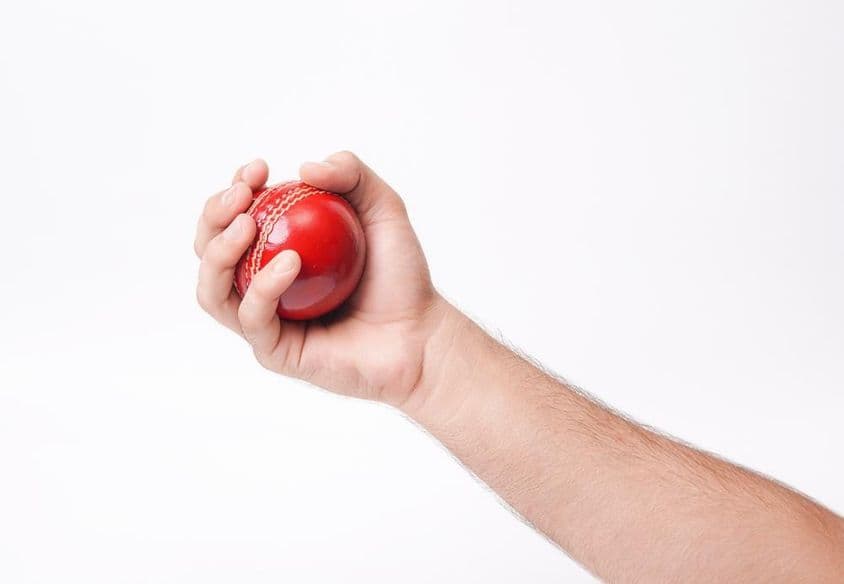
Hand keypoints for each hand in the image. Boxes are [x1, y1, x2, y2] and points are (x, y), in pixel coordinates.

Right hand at [194, 151, 453, 405]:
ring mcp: (266, 320)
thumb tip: (305, 168)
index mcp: (276, 250)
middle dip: (214, 216)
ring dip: (220, 253)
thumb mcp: (383, 209)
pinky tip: (289, 264)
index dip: (234, 190)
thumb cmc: (401, 276)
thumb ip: (352, 174)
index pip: (235, 217)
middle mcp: (262, 285)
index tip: (257, 170)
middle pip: (209, 250)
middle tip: (243, 197)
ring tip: (248, 225)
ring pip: (212, 290)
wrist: (421, 334)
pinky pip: (252, 318)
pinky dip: (263, 288)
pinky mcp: (275, 351)